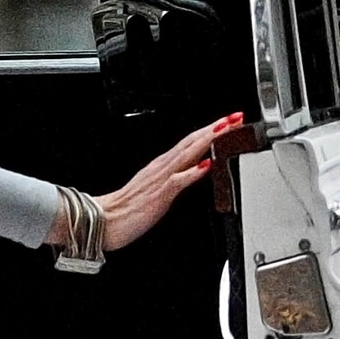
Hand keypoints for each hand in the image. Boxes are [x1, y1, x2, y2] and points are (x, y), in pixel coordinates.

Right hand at [45, 113, 243, 253]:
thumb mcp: (157, 189)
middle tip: (237, 116)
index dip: (211, 130)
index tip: (230, 120)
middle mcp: (162, 167)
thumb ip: (176, 178)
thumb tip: (198, 168)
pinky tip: (206, 165)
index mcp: (162, 166)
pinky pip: (178, 181)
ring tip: (226, 129)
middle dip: (216, 128)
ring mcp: (160, 179)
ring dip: (208, 140)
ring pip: (188, 154)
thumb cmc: (127, 209)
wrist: (102, 221)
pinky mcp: (158, 195)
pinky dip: (193, 171)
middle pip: (193, 142)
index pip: (190, 142)